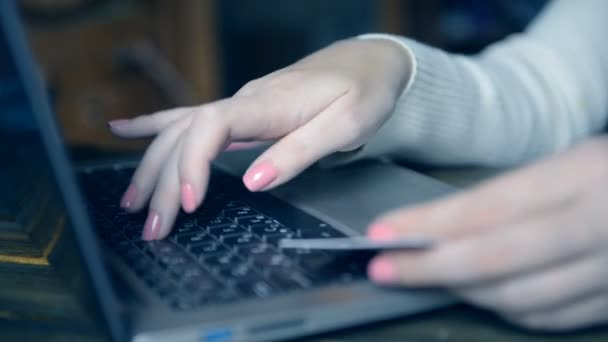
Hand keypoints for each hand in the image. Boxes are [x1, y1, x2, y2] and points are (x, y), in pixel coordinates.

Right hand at [109, 38, 411, 239]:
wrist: (368, 64)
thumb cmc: (363, 92)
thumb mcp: (345, 125)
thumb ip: (299, 152)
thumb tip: (254, 182)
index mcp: (269, 104)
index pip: (211, 126)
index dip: (192, 163)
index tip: (189, 202)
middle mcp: (244, 101)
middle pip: (186, 135)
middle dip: (163, 182)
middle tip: (152, 228)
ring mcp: (238, 105)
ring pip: (180, 131)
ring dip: (153, 167)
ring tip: (132, 204)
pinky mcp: (241, 111)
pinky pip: (188, 116)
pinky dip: (153, 125)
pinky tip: (124, 130)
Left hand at [366, 137, 607, 330]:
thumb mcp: (568, 163)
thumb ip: (513, 195)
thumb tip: (443, 227)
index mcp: (581, 176)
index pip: (488, 207)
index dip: (429, 225)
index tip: (381, 233)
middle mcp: (598, 225)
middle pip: (497, 259)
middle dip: (430, 268)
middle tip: (383, 269)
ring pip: (520, 297)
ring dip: (463, 290)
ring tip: (424, 276)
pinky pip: (550, 317)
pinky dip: (505, 309)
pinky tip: (477, 294)